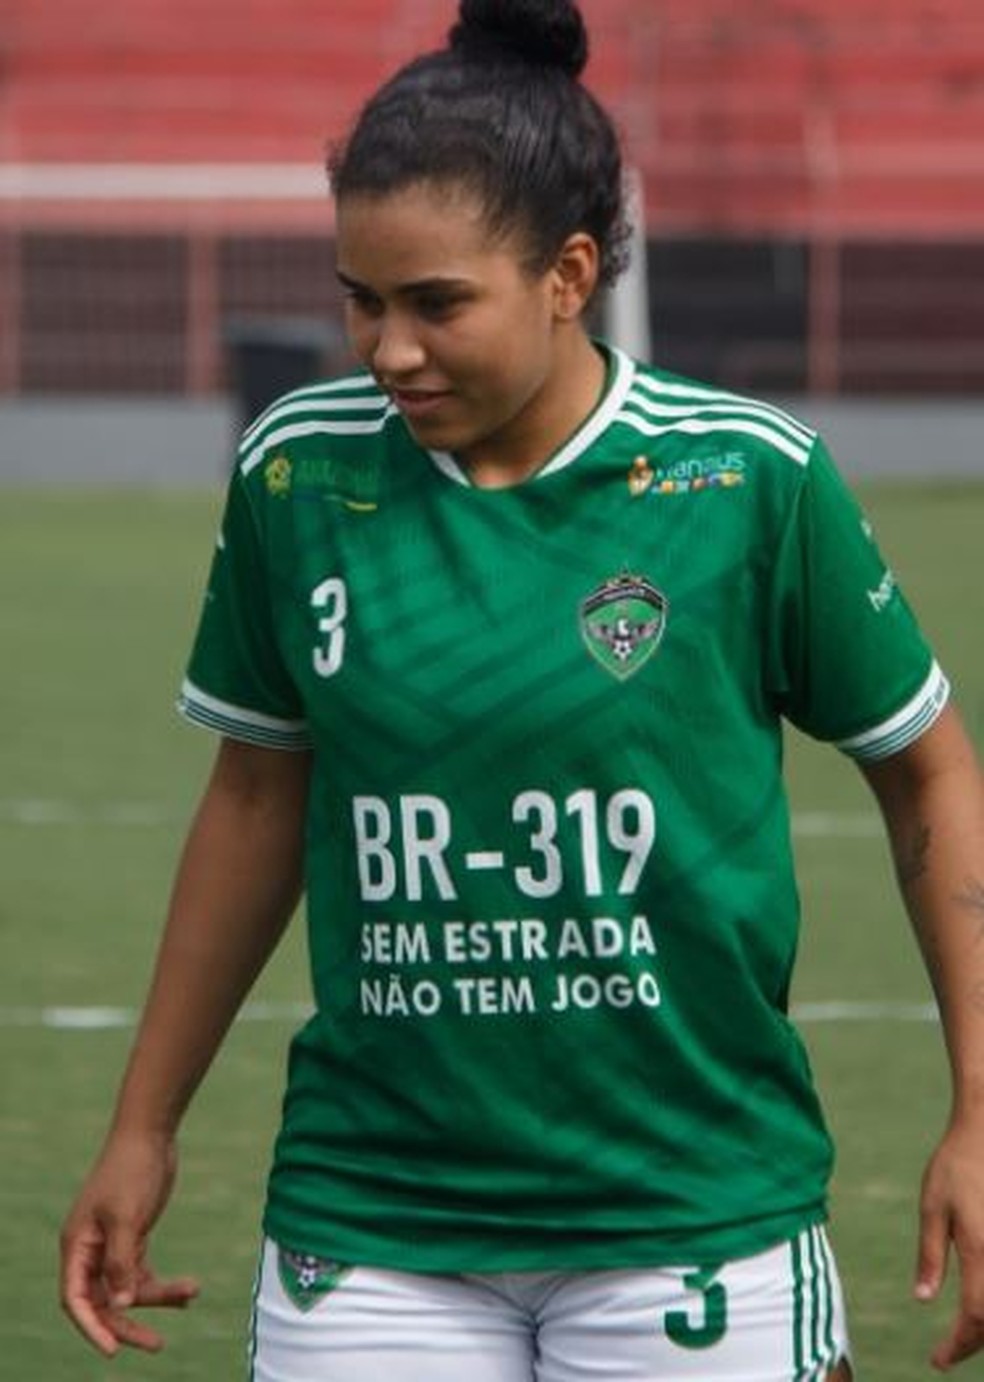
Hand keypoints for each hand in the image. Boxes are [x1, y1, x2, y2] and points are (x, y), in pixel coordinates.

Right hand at [60, 1132, 198, 1355]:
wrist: (150, 1133)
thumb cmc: (131, 1170)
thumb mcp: (127, 1217)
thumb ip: (122, 1261)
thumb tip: (122, 1305)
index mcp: (77, 1245)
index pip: (77, 1299)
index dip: (92, 1327)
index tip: (113, 1350)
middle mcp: (90, 1249)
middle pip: (104, 1301)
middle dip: (128, 1324)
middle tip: (157, 1344)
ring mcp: (112, 1244)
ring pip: (128, 1288)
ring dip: (157, 1297)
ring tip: (191, 1293)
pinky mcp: (133, 1237)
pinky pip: (142, 1273)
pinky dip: (163, 1284)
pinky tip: (188, 1292)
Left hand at [915, 1121, 983, 1369]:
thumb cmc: (956, 1165)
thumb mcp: (933, 1206)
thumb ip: (931, 1255)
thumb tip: (923, 1299)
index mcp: (981, 1251)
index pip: (975, 1318)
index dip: (958, 1345)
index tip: (937, 1360)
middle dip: (975, 1342)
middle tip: (948, 1352)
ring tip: (965, 1334)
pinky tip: (981, 1305)